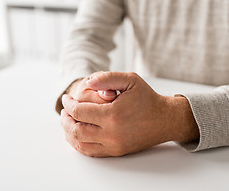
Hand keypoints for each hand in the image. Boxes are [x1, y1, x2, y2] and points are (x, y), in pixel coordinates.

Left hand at [61, 72, 198, 156]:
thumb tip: (88, 81)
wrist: (164, 119)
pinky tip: (77, 134)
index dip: (68, 104)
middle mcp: (112, 133)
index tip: (66, 99)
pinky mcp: (116, 152)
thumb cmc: (147, 98)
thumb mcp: (130, 80)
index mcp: (113, 115)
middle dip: (65, 119)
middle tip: (64, 111)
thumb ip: (107, 77)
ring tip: (68, 122)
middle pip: (76, 130)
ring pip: (80, 143)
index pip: (79, 112)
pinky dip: (79, 144)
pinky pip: (91, 152)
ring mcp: (113, 145)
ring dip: (69, 132)